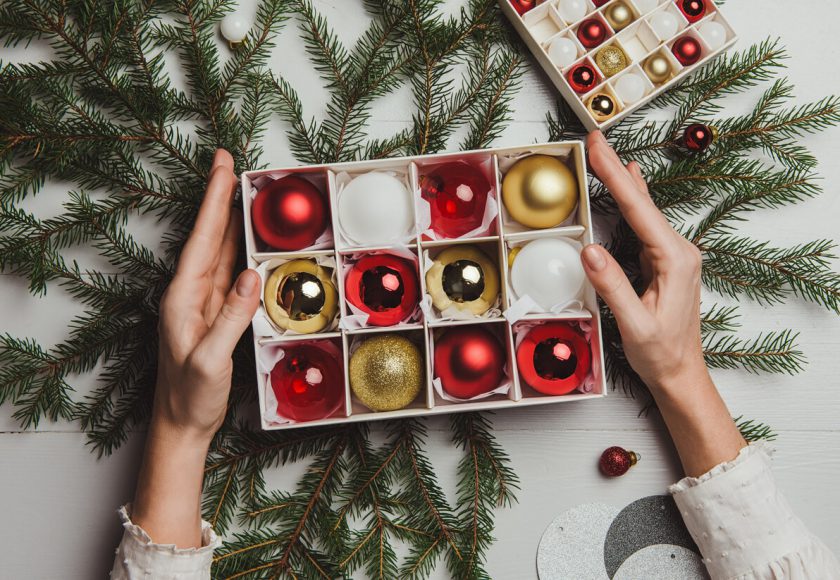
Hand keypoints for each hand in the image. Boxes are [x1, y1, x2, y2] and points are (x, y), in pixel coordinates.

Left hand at [154, 149, 259, 443]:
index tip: (222, 168)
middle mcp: (190, 294)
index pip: (203, 239)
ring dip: (230, 219)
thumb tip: (253, 275)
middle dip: (220, 198)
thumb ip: (231, 317)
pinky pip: (230, 272)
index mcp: (183, 298)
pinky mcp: (215, 314)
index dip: (214, 202)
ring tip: (243, 190)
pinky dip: (239, 249)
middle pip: (210, 235)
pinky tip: (248, 238)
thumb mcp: (210, 359)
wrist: (180, 423)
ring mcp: (203, 303)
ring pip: (220, 250)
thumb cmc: (189, 396)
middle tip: (230, 162)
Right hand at [581, 131, 744, 476]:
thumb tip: (589, 249)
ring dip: (621, 181)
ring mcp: (673, 255)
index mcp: (675, 260)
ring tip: (605, 154)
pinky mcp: (664, 262)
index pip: (639, 210)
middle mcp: (679, 251)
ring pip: (643, 210)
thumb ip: (613, 286)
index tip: (599, 150)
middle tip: (596, 140)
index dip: (615, 177)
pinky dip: (632, 200)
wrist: (681, 373)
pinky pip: (644, 224)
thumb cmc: (661, 353)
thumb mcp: (635, 324)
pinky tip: (632, 183)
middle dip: (616, 169)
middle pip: (642, 202)